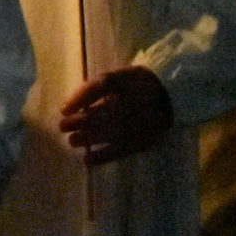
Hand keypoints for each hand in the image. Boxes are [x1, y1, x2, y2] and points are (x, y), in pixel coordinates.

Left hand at [58, 65, 172, 165]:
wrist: (172, 94)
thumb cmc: (134, 86)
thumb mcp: (119, 78)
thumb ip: (97, 90)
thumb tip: (69, 110)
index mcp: (135, 76)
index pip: (106, 84)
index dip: (83, 97)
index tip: (63, 109)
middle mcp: (147, 96)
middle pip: (113, 109)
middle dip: (85, 120)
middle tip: (64, 127)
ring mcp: (154, 118)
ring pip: (121, 131)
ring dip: (93, 138)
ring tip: (73, 141)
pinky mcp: (155, 137)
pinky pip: (129, 148)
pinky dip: (107, 155)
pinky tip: (89, 159)